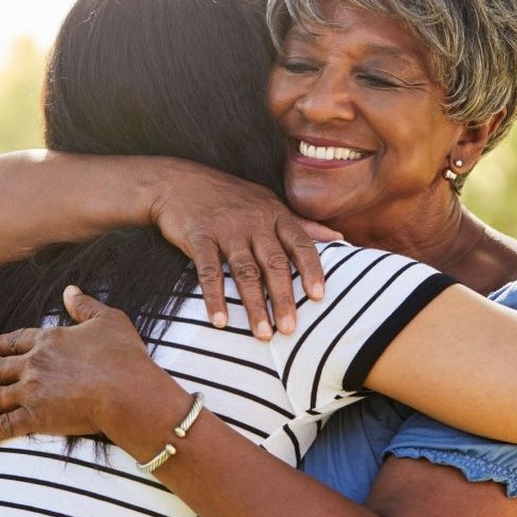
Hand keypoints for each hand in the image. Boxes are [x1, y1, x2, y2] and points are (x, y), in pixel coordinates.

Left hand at [0, 286, 175, 443]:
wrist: (126, 391)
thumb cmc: (123, 355)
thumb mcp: (108, 320)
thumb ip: (85, 306)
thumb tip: (70, 290)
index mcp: (49, 340)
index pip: (17, 340)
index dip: (1, 344)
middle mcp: (33, 364)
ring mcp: (31, 392)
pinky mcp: (35, 418)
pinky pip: (4, 426)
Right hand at [149, 164, 341, 339]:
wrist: (178, 182)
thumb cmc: (229, 196)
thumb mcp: (268, 202)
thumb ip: (302, 224)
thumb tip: (338, 237)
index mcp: (275, 214)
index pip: (300, 243)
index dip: (311, 270)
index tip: (319, 296)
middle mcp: (254, 221)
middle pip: (274, 263)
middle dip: (283, 298)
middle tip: (289, 329)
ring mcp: (226, 229)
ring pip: (245, 271)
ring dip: (254, 305)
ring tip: (262, 334)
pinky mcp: (199, 237)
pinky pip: (208, 271)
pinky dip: (214, 297)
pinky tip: (220, 320)